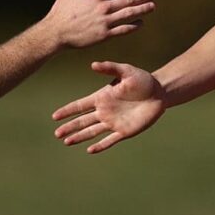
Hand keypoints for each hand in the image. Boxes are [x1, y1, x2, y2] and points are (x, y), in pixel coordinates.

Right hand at [42, 0, 155, 49]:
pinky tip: (140, 23)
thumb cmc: (61, 11)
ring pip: (129, 14)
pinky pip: (124, 30)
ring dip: (143, 9)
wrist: (56, 33)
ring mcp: (105, 22)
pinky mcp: (104, 35)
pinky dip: (134, 26)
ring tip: (152, 6)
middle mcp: (102, 8)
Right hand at [51, 61, 167, 153]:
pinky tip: (90, 150)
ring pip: (92, 132)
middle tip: (57, 134)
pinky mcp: (125, 131)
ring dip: (79, 137)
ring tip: (66, 142)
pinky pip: (110, 140)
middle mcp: (105, 111)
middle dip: (69, 127)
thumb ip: (109, 68)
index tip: (54, 116)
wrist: (159, 92)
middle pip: (83, 121)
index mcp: (102, 97)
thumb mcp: (126, 71)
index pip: (80, 105)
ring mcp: (114, 122)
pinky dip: (100, 146)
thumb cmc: (143, 80)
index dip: (67, 111)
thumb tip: (93, 64)